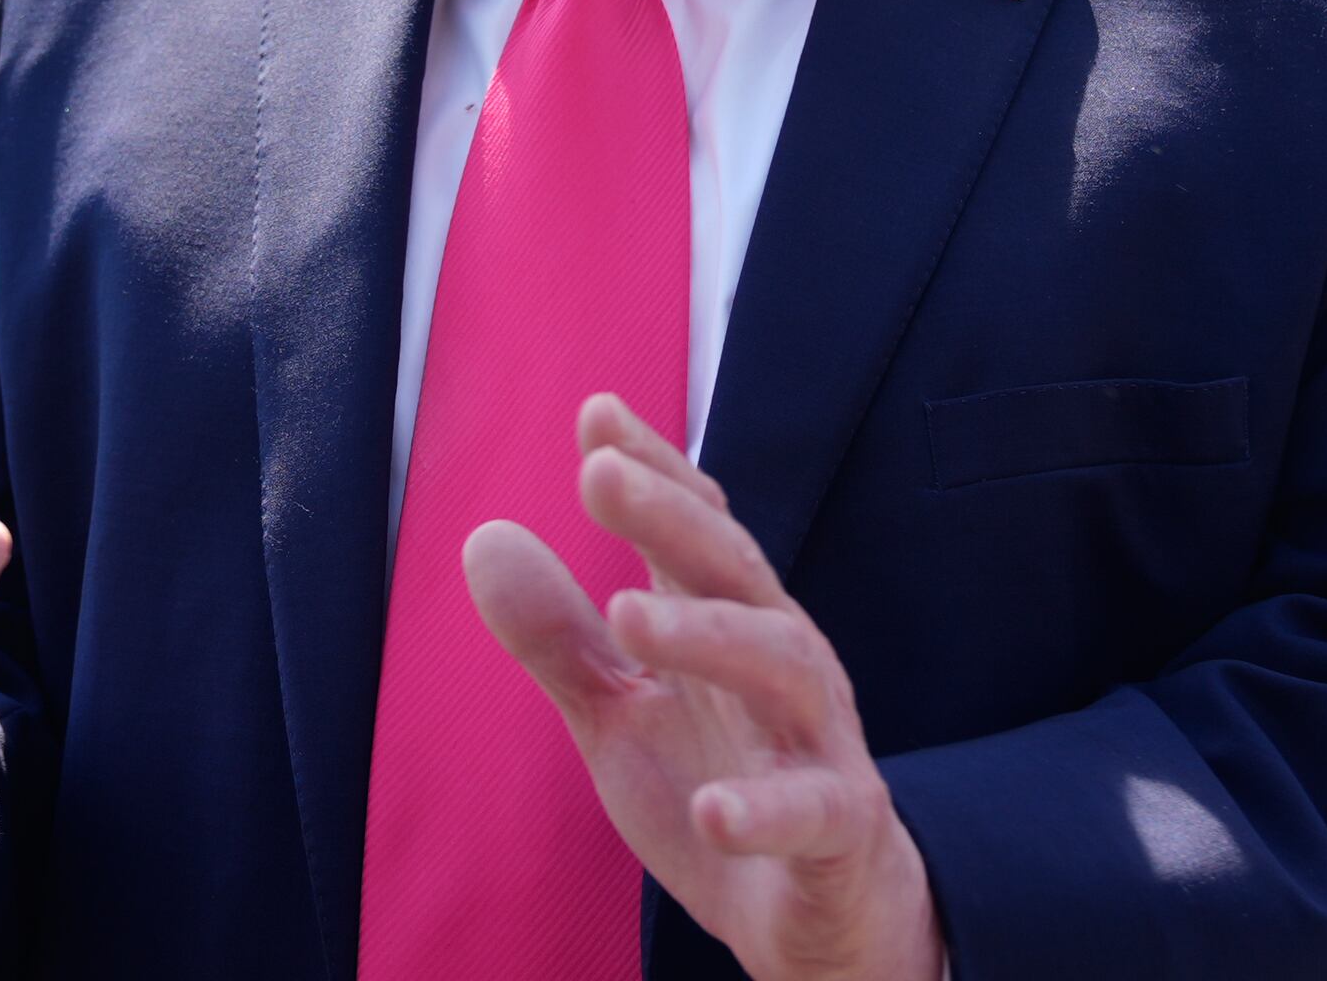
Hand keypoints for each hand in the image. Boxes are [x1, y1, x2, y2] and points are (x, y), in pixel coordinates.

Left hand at [464, 394, 942, 980]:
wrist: (818, 913)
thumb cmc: (720, 784)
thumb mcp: (620, 712)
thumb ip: (559, 635)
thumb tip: (484, 537)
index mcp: (729, 624)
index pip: (696, 529)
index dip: (652, 471)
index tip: (596, 413)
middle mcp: (783, 660)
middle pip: (734, 571)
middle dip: (669, 517)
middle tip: (598, 473)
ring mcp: (819, 739)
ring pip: (782, 665)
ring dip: (708, 635)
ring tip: (628, 613)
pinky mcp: (842, 826)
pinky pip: (811, 810)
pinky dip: (764, 810)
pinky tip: (712, 811)